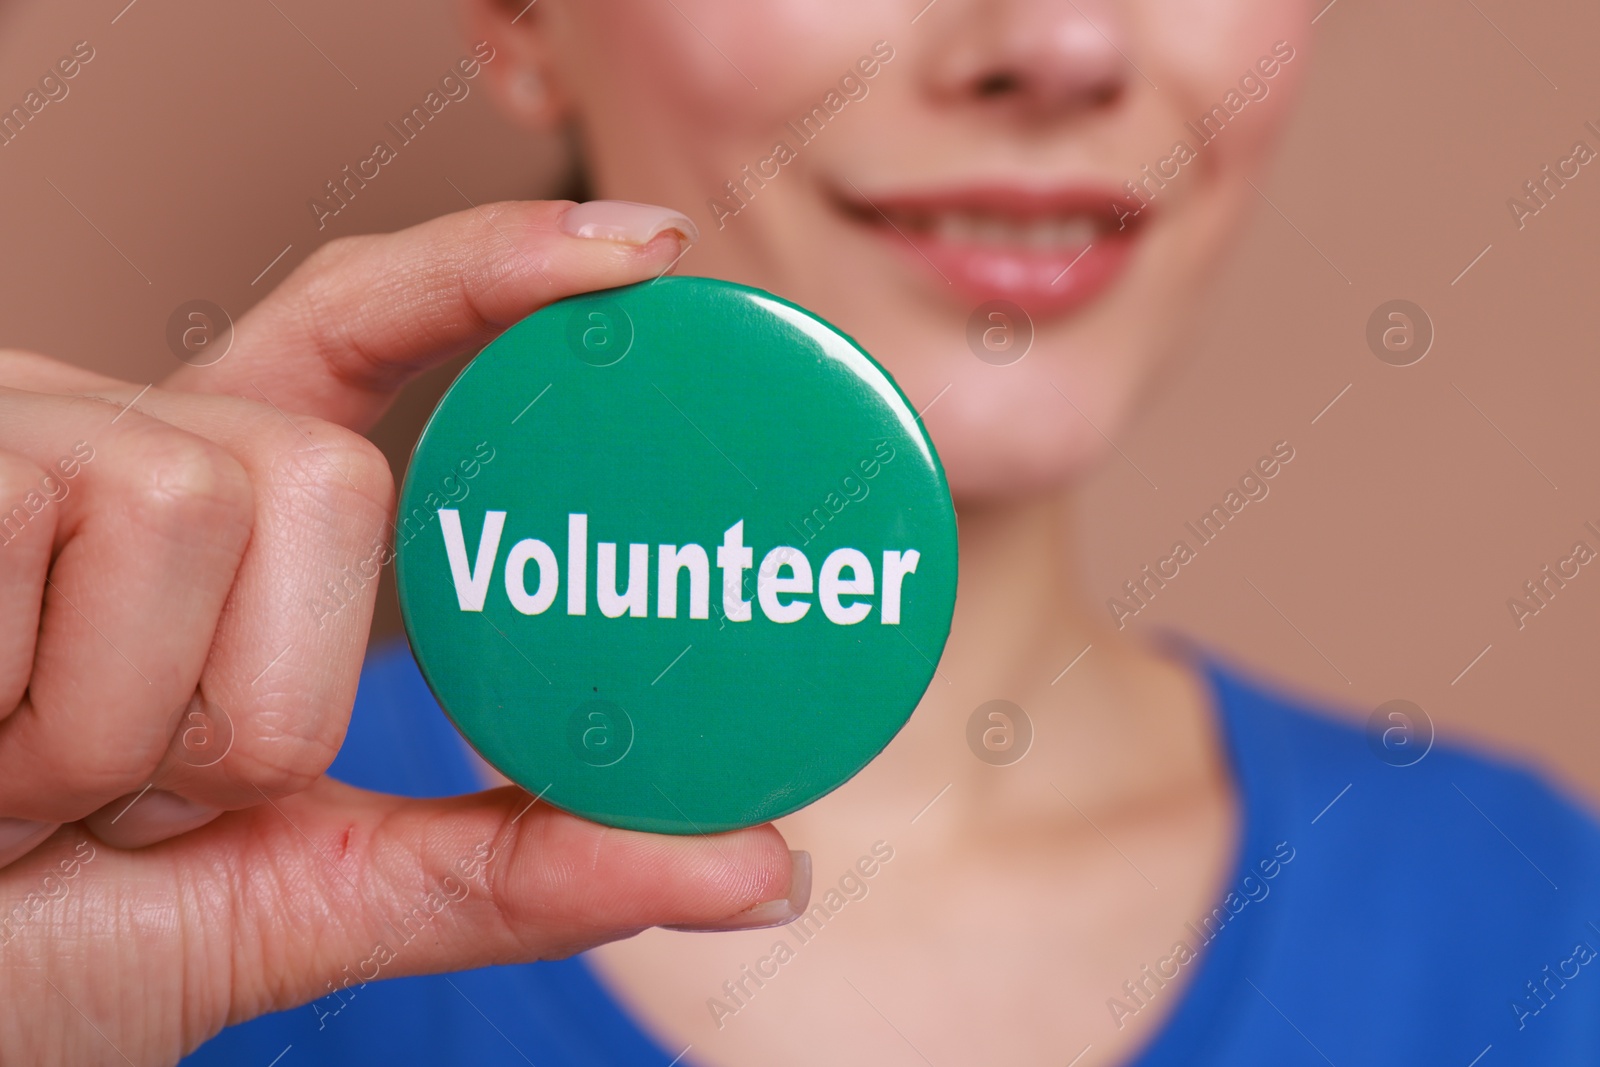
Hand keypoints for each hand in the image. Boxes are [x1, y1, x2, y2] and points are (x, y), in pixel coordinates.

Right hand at [0, 201, 805, 1064]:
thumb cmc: (34, 941)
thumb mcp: (295, 898)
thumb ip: (515, 872)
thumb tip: (770, 868)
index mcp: (215, 523)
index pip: (372, 337)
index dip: (506, 277)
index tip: (653, 255)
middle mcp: (122, 448)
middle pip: (332, 470)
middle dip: (264, 694)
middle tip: (137, 800)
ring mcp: (16, 440)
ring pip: (211, 500)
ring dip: (130, 723)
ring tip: (18, 788)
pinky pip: (63, 529)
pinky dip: (24, 710)